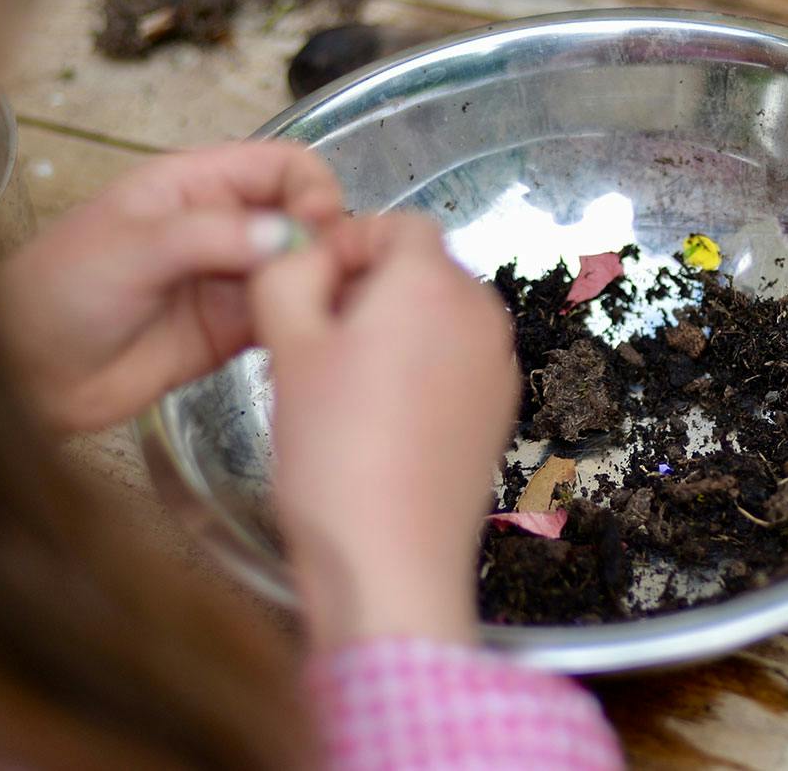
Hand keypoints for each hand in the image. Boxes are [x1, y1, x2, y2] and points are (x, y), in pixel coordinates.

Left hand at [0, 141, 342, 432]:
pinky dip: (307, 322)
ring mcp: (228, 281)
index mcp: (195, 184)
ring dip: (322, 284)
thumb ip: (208, 236)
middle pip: (303, 217)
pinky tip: (312, 335)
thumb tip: (289, 235)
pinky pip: (286, 317)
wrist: (24, 375)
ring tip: (330, 310)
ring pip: (302, 269)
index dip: (310, 189)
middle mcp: (221, 227)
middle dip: (325, 240)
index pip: (281, 165)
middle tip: (325, 277)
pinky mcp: (231, 333)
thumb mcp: (129, 248)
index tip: (315, 228)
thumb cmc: (57, 292)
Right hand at [250, 213, 518, 647]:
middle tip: (312, 345)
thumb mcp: (287, 345)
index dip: (347, 246)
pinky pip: (455, 364)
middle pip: (421, 269)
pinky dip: (419, 373)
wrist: (391, 564)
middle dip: (367, 291)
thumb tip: (305, 248)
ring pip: (438, 318)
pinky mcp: (500, 411)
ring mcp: (499, 364)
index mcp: (433, 281)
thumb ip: (288, 271)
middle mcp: (481, 312)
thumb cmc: (335, 452)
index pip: (398, 223)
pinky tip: (378, 422)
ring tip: (340, 389)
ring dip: (391, 333)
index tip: (306, 293)